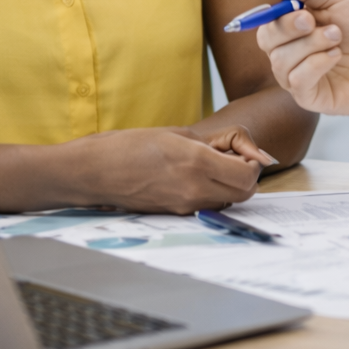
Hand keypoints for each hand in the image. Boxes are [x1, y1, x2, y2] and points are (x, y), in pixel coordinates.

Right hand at [70, 125, 272, 213]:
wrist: (95, 172)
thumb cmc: (131, 146)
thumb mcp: (179, 133)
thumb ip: (217, 144)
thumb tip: (248, 153)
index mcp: (197, 163)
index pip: (249, 175)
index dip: (253, 162)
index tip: (242, 151)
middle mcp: (195, 190)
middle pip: (245, 193)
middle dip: (245, 175)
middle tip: (230, 158)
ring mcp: (185, 206)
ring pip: (228, 200)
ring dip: (229, 185)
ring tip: (209, 166)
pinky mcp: (176, 215)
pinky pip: (207, 205)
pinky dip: (211, 192)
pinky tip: (192, 177)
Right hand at [256, 0, 348, 115]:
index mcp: (289, 30)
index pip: (265, 23)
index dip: (277, 15)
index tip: (301, 8)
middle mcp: (287, 54)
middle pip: (266, 40)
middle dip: (290, 27)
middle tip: (314, 20)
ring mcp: (295, 77)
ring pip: (281, 60)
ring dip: (311, 44)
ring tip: (337, 37)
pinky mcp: (309, 97)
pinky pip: (297, 81)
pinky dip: (316, 64)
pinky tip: (335, 56)